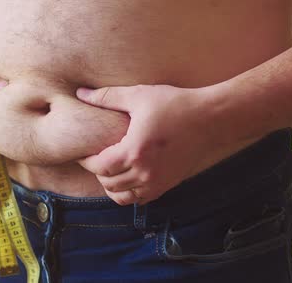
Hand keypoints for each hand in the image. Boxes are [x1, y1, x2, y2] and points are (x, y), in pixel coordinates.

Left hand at [76, 84, 249, 205]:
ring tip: (110, 168)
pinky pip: (140, 198)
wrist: (211, 119)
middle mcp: (144, 173)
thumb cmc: (175, 104)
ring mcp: (157, 182)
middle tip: (96, 156)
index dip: (87, 161)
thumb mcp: (138, 96)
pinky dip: (129, 192)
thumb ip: (107, 97)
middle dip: (98, 172)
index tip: (84, 151)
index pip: (99, 167)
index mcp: (134, 152)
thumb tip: (81, 94)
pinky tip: (128, 175)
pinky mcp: (167, 185)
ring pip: (123, 196)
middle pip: (108, 183)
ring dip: (112, 185)